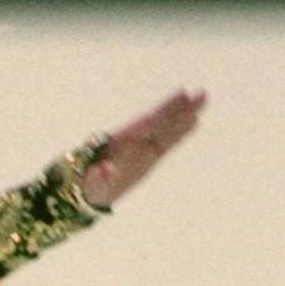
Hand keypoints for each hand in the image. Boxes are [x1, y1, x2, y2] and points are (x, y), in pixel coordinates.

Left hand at [81, 89, 206, 209]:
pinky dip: (180, 133)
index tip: (181, 94)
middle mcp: (134, 140)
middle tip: (201, 93)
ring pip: (167, 128)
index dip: (165, 109)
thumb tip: (107, 171)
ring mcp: (142, 148)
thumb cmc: (84, 187)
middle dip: (179, 108)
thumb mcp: (90, 186)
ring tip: (202, 99)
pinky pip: (168, 143)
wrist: (82, 192)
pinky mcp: (148, 158)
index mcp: (122, 142)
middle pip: (161, 121)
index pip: (148, 122)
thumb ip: (98, 178)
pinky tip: (194, 122)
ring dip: (185, 115)